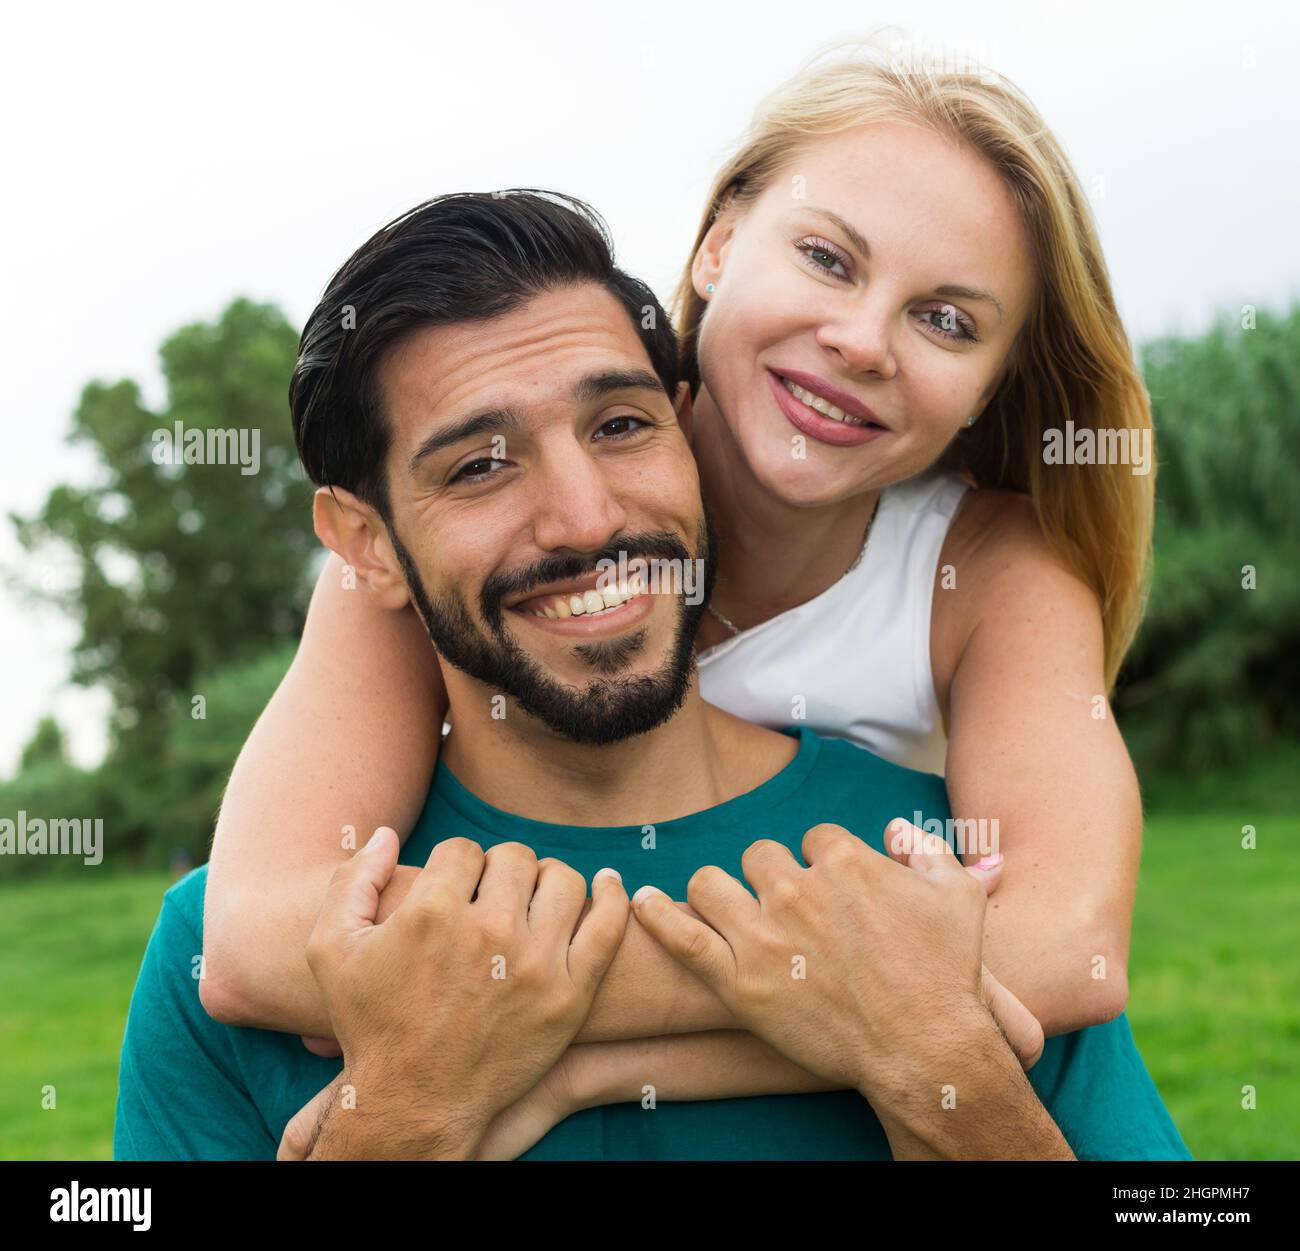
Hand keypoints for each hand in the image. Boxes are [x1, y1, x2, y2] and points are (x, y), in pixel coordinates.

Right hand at [302, 830, 629, 1156]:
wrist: (413, 1103)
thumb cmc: (371, 1024)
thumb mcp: (332, 949)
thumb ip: (352, 880)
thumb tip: (387, 834)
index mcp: (431, 913)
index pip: (462, 850)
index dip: (454, 867)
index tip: (452, 893)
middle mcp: (488, 932)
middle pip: (513, 858)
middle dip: (498, 871)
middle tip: (489, 898)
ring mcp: (535, 964)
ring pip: (561, 880)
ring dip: (546, 882)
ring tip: (532, 901)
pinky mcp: (570, 994)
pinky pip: (607, 925)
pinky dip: (613, 896)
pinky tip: (607, 884)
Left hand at [633, 821, 1037, 1102]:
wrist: (926, 1050)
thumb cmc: (946, 975)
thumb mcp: (958, 898)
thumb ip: (926, 849)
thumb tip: (894, 830)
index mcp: (843, 860)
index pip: (812, 839)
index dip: (821, 865)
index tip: (830, 894)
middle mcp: (796, 889)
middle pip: (759, 857)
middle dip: (771, 878)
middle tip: (788, 914)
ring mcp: (763, 936)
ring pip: (712, 885)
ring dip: (720, 894)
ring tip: (731, 913)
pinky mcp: (739, 982)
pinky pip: (682, 938)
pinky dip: (657, 917)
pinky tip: (642, 902)